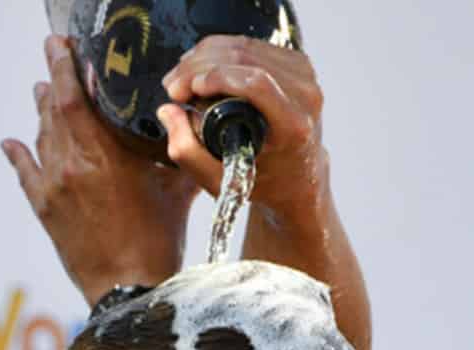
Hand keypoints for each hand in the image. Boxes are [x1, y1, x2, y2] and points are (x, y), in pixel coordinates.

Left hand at [3, 35, 200, 304]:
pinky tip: (10, 142)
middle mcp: (72, 166)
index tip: (62, 47)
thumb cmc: (159, 239)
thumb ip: (175, 149)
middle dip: (52, 81)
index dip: (64, 68)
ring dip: (41, 111)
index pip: (73, 98)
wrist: (131, 288)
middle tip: (53, 58)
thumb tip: (182, 122)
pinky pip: (25, 173)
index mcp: (103, 155)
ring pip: (41, 137)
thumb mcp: (174, 186)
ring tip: (42, 91)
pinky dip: (17, 154)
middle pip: (52, 111)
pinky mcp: (45, 211)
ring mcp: (54, 188)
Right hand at [159, 36, 328, 218]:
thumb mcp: (221, 181)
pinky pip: (251, 44)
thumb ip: (188, 151)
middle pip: (245, 60)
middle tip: (172, 88)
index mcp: (294, 126)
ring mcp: (305, 76)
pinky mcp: (297, 63)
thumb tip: (168, 110)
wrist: (299, 177)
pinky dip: (219, 51)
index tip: (185, 90)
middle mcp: (305, 97)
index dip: (215, 77)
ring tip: (179, 78)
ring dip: (203, 57)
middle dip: (198, 68)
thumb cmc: (262, 182)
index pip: (256, 84)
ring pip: (244, 46)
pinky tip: (199, 67)